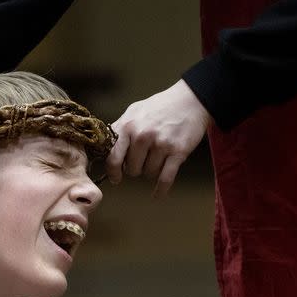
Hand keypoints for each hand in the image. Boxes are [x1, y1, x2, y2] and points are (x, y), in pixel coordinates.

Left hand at [107, 79, 210, 197]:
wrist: (190, 101)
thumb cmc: (160, 106)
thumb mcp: (134, 111)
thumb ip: (120, 129)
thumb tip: (106, 149)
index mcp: (128, 126)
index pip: (113, 157)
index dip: (113, 171)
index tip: (116, 177)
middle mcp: (143, 136)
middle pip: (132, 169)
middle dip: (136, 168)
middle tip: (144, 159)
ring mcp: (161, 144)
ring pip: (149, 174)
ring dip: (152, 171)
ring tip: (158, 157)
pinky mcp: (177, 152)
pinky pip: (165, 179)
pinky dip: (160, 190)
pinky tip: (157, 195)